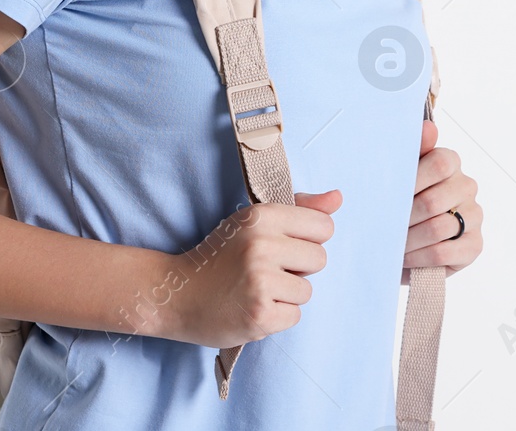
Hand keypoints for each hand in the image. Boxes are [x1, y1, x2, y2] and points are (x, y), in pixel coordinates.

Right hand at [153, 190, 341, 347]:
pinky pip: (294, 315)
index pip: (323, 227)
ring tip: (256, 289)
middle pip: (320, 259)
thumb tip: (338, 198)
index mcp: (261, 216)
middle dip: (299, 268)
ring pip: (307, 290)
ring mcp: (260, 280)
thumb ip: (300, 209)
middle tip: (266, 269)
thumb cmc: (219, 256)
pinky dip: (277, 316)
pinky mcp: (260, 313)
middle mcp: (261, 244)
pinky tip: (252, 306)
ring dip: (287, 294)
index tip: (283, 245)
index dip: (307, 239)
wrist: (177, 293)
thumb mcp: (253, 222)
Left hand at [402, 120, 481, 284]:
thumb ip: (412, 150)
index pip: (439, 163)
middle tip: (381, 226)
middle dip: (402, 218)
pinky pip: (444, 252)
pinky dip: (419, 257)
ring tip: (389, 243)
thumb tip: (428, 126)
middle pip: (433, 201)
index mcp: (450, 162)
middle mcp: (467, 186)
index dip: (412, 181)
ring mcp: (474, 216)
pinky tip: (404, 257)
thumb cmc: (402, 201)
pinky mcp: (474, 245)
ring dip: (407, 239)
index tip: (387, 195)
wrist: (408, 241)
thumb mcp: (401, 174)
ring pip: (437, 228)